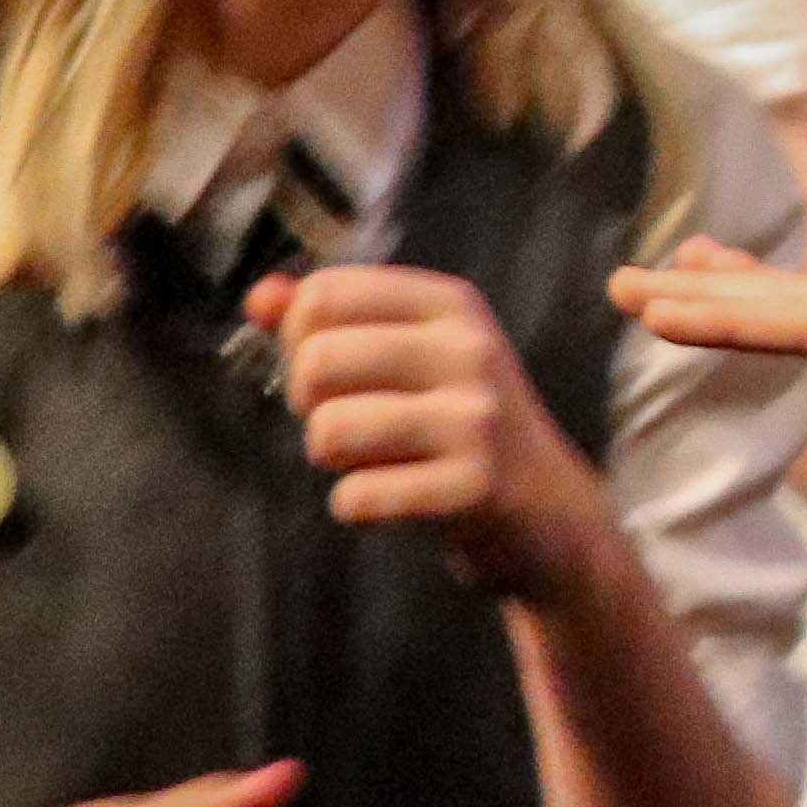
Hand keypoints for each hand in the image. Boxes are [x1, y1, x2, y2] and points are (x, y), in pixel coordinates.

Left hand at [260, 264, 616, 599]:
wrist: (548, 512)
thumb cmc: (458, 425)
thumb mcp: (407, 355)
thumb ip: (329, 321)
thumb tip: (258, 297)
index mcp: (450, 303)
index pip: (323, 294)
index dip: (299, 340)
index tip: (336, 374)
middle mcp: (469, 349)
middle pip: (317, 360)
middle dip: (309, 404)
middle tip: (350, 422)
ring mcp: (476, 418)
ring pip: (329, 430)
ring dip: (332, 460)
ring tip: (374, 460)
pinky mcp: (473, 486)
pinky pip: (357, 497)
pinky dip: (357, 507)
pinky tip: (396, 499)